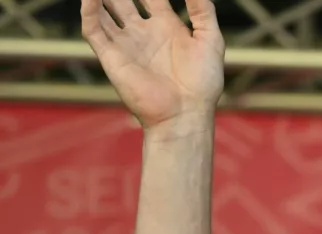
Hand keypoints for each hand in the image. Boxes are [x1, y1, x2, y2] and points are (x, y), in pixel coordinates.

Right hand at [81, 0, 224, 129]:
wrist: (186, 112)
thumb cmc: (203, 81)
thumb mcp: (210, 40)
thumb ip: (203, 10)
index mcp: (168, 28)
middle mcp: (144, 34)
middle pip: (123, 1)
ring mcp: (126, 44)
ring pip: (104, 12)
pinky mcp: (111, 57)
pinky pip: (93, 30)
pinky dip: (88, 11)